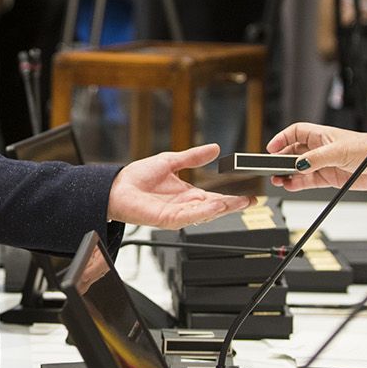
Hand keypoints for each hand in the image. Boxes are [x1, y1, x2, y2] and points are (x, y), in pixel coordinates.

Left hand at [108, 144, 252, 228]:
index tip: (249, 197)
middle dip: (232, 206)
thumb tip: (214, 148)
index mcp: (187, 194)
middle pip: (214, 208)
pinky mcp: (167, 219)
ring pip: (204, 213)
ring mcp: (177, 214)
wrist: (116, 186)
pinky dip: (201, 212)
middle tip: (250, 202)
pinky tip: (213, 206)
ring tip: (236, 202)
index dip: (232, 198)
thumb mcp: (171, 161)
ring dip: (220, 208)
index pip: (214, 197)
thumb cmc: (137, 177)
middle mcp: (184, 206)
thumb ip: (193, 157)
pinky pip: (188, 217)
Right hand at [266, 121, 366, 191]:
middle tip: (272, 168)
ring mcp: (324, 164)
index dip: (282, 138)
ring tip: (279, 180)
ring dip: (288, 174)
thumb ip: (315, 159)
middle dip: (282, 160)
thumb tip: (298, 165)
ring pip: (299, 168)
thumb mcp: (337, 151)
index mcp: (321, 135)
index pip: (296, 132)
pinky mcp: (329, 178)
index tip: (271, 148)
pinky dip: (298, 184)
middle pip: (294, 152)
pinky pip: (308, 181)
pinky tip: (291, 185)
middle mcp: (320, 149)